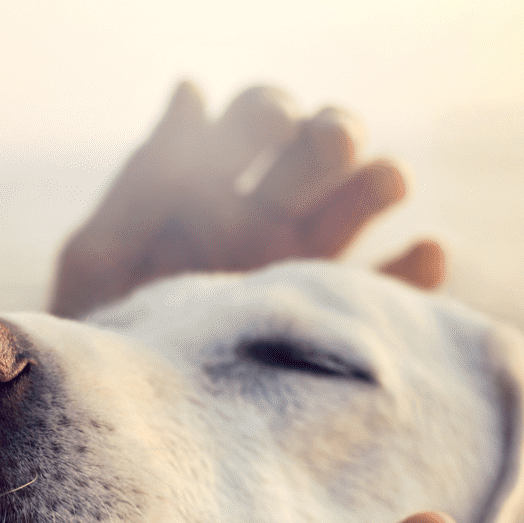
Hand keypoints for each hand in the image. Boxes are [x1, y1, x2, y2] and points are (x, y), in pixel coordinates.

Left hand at [51, 82, 445, 318]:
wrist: (124, 434)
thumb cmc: (98, 342)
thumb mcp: (102, 259)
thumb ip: (145, 181)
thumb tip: (192, 88)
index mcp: (210, 190)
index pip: (256, 121)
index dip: (269, 112)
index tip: (271, 124)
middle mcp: (267, 219)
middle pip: (321, 150)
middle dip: (331, 134)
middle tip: (331, 144)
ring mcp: (307, 270)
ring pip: (363, 203)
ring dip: (379, 181)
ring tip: (385, 182)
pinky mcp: (338, 327)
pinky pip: (395, 292)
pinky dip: (419, 269)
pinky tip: (425, 254)